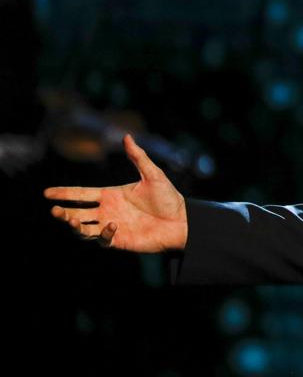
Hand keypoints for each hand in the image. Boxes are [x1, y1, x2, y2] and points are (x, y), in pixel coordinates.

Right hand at [45, 134, 188, 251]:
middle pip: (77, 212)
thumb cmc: (168, 198)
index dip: (64, 193)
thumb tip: (127, 136)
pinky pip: (103, 239)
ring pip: (83, 229)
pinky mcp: (119, 240)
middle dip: (63, 212)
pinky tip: (112, 225)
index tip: (47, 192)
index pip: (81, 194)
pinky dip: (103, 233)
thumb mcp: (153, 175)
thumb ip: (138, 157)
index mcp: (111, 195)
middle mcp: (108, 211)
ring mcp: (112, 227)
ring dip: (74, 225)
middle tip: (54, 210)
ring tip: (70, 219)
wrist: (182, 221)